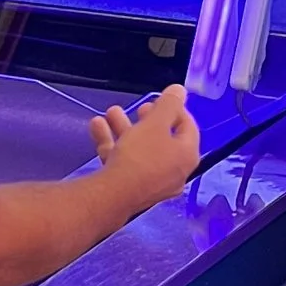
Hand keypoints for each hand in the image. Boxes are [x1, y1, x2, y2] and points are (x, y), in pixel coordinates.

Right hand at [92, 85, 199, 213]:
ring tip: (111, 112)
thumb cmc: (141, 156)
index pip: (188, 126)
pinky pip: (126, 162)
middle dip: (146, 119)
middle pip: (163, 139)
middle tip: (140, 107)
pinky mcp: (132, 189)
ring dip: (125, 128)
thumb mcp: (155, 123)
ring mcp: (153, 183)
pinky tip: (98, 128)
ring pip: (140, 149)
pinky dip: (114, 144)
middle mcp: (174, 171)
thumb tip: (180, 90)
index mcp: (187, 155)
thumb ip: (169, 104)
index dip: (176, 109)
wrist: (114, 196)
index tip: (161, 99)